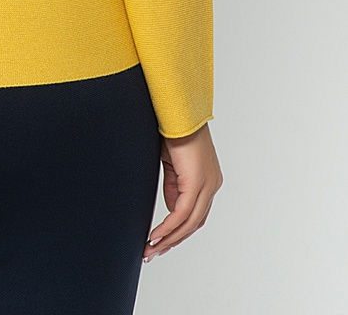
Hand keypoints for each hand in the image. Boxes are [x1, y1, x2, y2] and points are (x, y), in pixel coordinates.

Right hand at [143, 122, 222, 262]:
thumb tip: (171, 207)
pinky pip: (182, 213)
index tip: (161, 240)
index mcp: (208, 179)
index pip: (195, 213)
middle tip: (153, 252)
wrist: (177, 110)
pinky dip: (168, 227)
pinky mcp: (196, 182)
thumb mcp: (172, 164)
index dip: (179, 229)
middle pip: (194, 223)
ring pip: (189, 223)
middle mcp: (212, 184)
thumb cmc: (173, 129)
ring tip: (151, 248)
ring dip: (169, 238)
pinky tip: (155, 235)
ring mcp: (207, 184)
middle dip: (172, 240)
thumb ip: (174, 185)